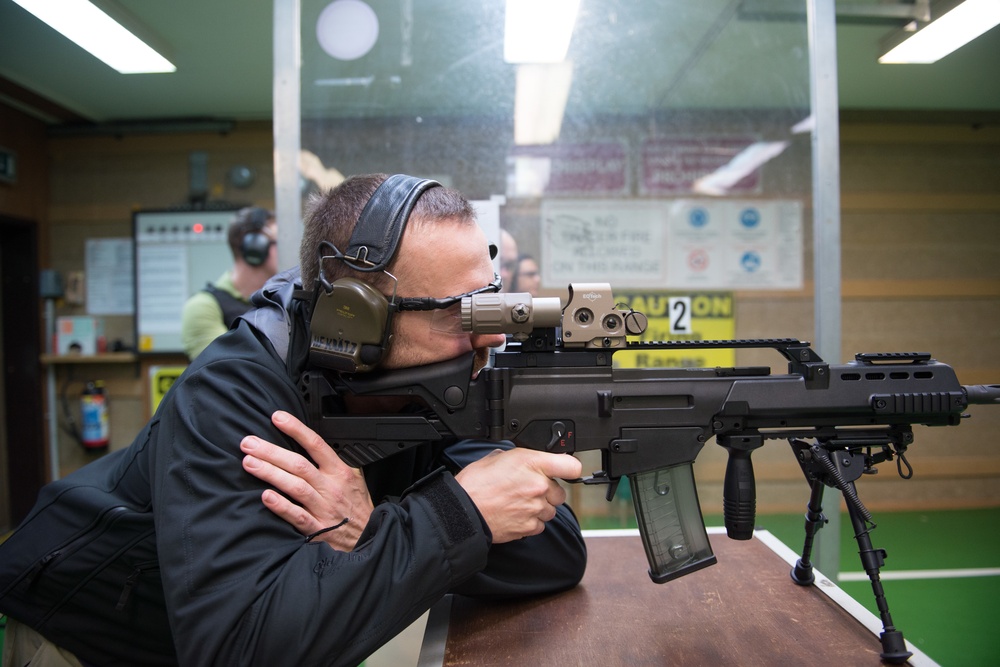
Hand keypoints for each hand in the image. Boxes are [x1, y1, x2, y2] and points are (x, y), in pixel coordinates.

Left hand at [241, 410, 373, 550]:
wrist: (367, 537)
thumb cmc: (357, 507)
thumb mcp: (355, 478)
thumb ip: (334, 461)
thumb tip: (310, 443)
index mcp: (339, 472)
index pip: (316, 444)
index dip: (296, 429)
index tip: (277, 418)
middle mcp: (330, 487)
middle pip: (298, 464)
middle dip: (271, 452)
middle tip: (249, 443)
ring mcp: (323, 508)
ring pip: (295, 486)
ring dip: (270, 473)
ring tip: (249, 463)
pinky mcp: (317, 529)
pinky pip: (297, 516)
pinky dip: (282, 506)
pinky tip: (266, 496)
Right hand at [454, 448, 581, 543]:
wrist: (463, 511)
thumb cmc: (475, 484)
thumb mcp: (497, 457)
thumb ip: (519, 459)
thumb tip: (526, 462)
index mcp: (531, 463)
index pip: (571, 465)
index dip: (569, 468)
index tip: (565, 471)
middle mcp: (538, 486)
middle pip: (560, 492)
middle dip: (547, 492)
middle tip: (528, 490)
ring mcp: (535, 508)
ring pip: (550, 510)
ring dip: (539, 508)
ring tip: (518, 503)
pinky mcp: (529, 527)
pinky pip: (539, 525)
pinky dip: (531, 522)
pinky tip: (515, 515)